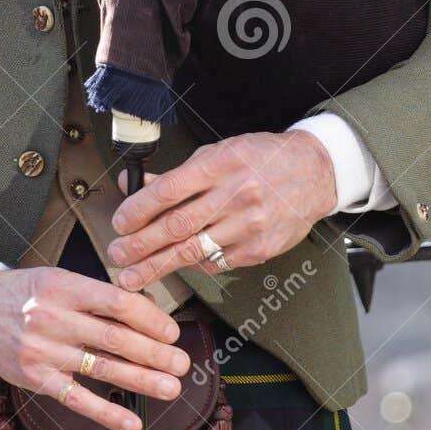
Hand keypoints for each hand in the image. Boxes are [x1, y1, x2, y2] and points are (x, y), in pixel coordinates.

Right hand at [0, 267, 190, 429]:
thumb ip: (97, 295)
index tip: (171, 332)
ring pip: (101, 368)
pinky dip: (107, 413)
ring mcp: (43, 350)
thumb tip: (148, 313)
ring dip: (142, 381)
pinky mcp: (35, 378)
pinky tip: (132, 422)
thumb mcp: (59, 279)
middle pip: (115, 338)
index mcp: (64, 287)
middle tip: (181, 363)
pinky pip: (76, 399)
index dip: (150, 319)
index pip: (117, 303)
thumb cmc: (27, 294)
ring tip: (170, 388)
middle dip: (154, 353)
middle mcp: (52, 317)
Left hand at [109, 131, 336, 291]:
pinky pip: (215, 262)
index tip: (118, 223)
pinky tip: (175, 266)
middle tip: (116, 256)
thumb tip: (131, 184)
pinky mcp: (259, 249)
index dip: (138, 210)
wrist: (313, 173)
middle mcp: (235, 195)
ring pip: (193, 251)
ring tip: (132, 276)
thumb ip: (176, 175)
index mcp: (221, 164)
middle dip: (140, 245)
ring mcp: (249, 225)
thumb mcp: (218, 154)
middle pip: (177, 226)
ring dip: (157, 266)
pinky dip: (192, 265)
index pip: (169, 191)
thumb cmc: (260, 159)